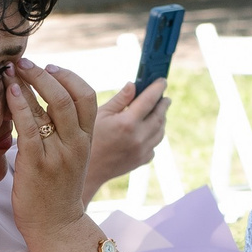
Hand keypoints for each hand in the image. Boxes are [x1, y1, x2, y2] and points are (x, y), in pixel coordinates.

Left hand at [4, 59, 101, 251]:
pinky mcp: (37, 164)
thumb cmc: (57, 192)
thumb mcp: (70, 158)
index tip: (51, 68)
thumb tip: (45, 103)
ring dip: (31, 82)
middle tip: (25, 63)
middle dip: (45, 74)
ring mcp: (59, 154)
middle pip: (69, 96)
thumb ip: (64, 132)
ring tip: (13, 70)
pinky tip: (10, 91)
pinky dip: (20, 104)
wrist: (56, 227)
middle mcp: (76, 144)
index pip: (88, 97)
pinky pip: (30, 126)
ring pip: (52, 106)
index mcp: (87, 140)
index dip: (69, 77)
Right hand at [81, 78, 168, 196]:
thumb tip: (134, 84)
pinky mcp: (142, 160)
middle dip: (163, 103)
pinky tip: (147, 131)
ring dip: (161, 119)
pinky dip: (154, 135)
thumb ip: (120, 99)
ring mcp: (142, 151)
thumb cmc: (89, 139)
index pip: (149, 100)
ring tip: (157, 111)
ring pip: (160, 131)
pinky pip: (155, 145)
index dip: (157, 88)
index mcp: (127, 123)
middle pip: (159, 115)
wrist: (88, 171)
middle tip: (164, 96)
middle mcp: (139, 137)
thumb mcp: (100, 115)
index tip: (162, 81)